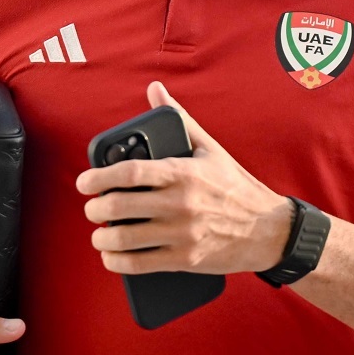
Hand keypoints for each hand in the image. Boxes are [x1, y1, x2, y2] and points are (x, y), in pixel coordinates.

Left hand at [75, 81, 292, 274]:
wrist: (269, 229)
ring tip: (100, 233)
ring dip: (103, 237)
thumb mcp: (209, 148)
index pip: (130, 172)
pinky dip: (117, 262)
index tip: (84, 182)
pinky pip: (140, 265)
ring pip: (125, 238)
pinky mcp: (185, 260)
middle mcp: (180, 203)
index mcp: (183, 172)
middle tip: (91, 208)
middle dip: (95, 209)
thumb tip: (155, 89)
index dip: (99, 177)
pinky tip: (111, 256)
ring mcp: (182, 234)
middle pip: (120, 206)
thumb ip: (178, 118)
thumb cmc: (235, 185)